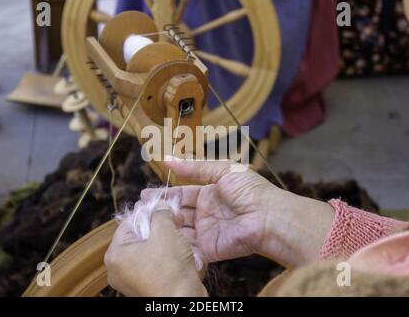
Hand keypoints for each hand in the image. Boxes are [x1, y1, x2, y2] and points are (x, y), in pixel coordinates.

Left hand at [105, 201, 207, 296]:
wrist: (182, 301)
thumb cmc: (171, 269)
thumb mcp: (166, 231)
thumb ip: (161, 213)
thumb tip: (160, 205)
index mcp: (115, 254)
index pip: (129, 222)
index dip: (149, 212)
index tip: (165, 209)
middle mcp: (118, 269)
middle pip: (139, 237)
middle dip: (159, 227)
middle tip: (176, 221)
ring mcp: (131, 280)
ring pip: (148, 250)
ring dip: (165, 241)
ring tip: (181, 237)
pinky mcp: (145, 287)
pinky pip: (154, 265)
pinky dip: (167, 257)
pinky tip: (181, 254)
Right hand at [142, 158, 333, 267]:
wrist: (268, 218)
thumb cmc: (250, 191)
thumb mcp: (222, 170)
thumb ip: (194, 167)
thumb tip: (167, 158)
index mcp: (209, 194)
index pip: (181, 194)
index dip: (164, 194)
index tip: (145, 194)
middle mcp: (205, 213)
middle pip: (178, 213)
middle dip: (160, 211)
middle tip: (140, 210)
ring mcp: (206, 232)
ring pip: (179, 230)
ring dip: (164, 227)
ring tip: (145, 223)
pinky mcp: (209, 249)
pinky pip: (188, 248)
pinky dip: (175, 245)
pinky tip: (159, 240)